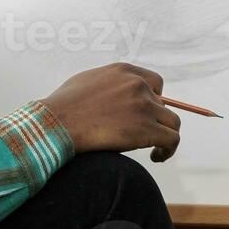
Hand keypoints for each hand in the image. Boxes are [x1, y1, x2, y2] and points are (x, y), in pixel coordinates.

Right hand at [39, 63, 180, 162]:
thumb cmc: (62, 107)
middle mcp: (137, 85)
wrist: (56, 123)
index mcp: (124, 71)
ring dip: (165, 136)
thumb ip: (107, 84)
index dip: (154, 100)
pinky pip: (172, 140)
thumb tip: (113, 93)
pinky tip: (157, 157)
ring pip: (172, 122)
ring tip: (156, 149)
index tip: (146, 115)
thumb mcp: (86, 81)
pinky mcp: (146, 129)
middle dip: (155, 121)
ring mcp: (143, 106)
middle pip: (162, 104)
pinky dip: (168, 150)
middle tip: (143, 136)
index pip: (155, 83)